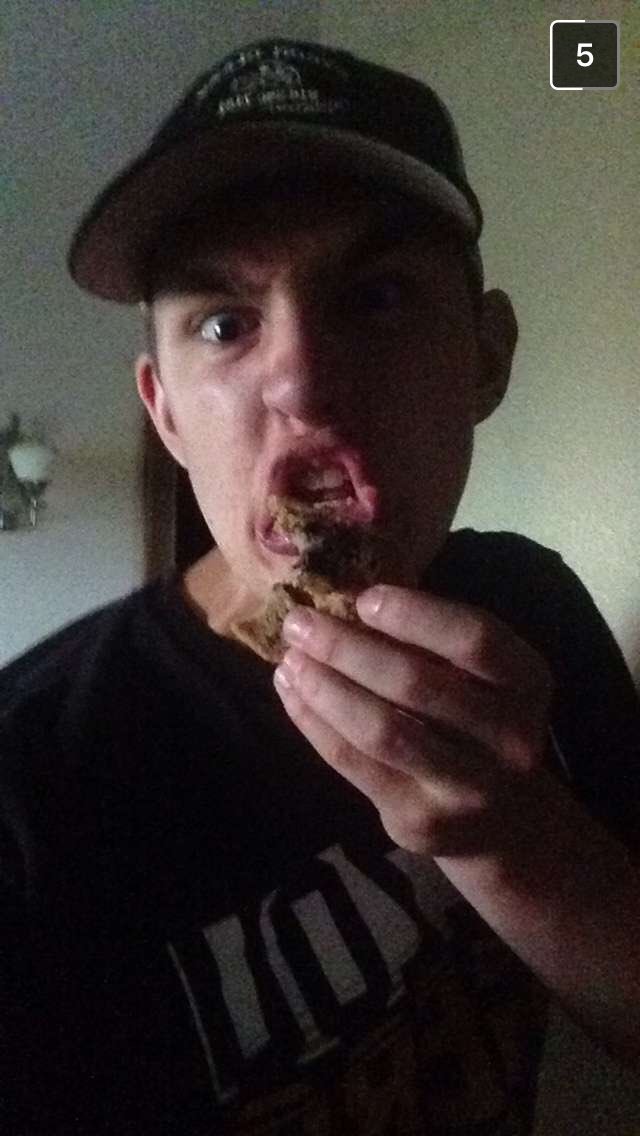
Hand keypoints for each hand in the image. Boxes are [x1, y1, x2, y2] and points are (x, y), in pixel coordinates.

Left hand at [273, 585, 553, 857]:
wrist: (505, 822)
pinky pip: (356, 766)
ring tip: (290, 660)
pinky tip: (294, 696)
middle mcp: (509, 738)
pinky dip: (316, 726)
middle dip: (347, 647)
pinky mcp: (421, 821)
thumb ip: (432, 644)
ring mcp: (467, 787)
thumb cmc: (479, 723)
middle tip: (299, 622)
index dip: (415, 614)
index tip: (362, 599)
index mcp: (528, 683)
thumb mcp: (482, 678)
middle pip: (417, 684)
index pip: (475, 640)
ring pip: (382, 730)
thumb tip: (345, 601)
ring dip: (325, 688)